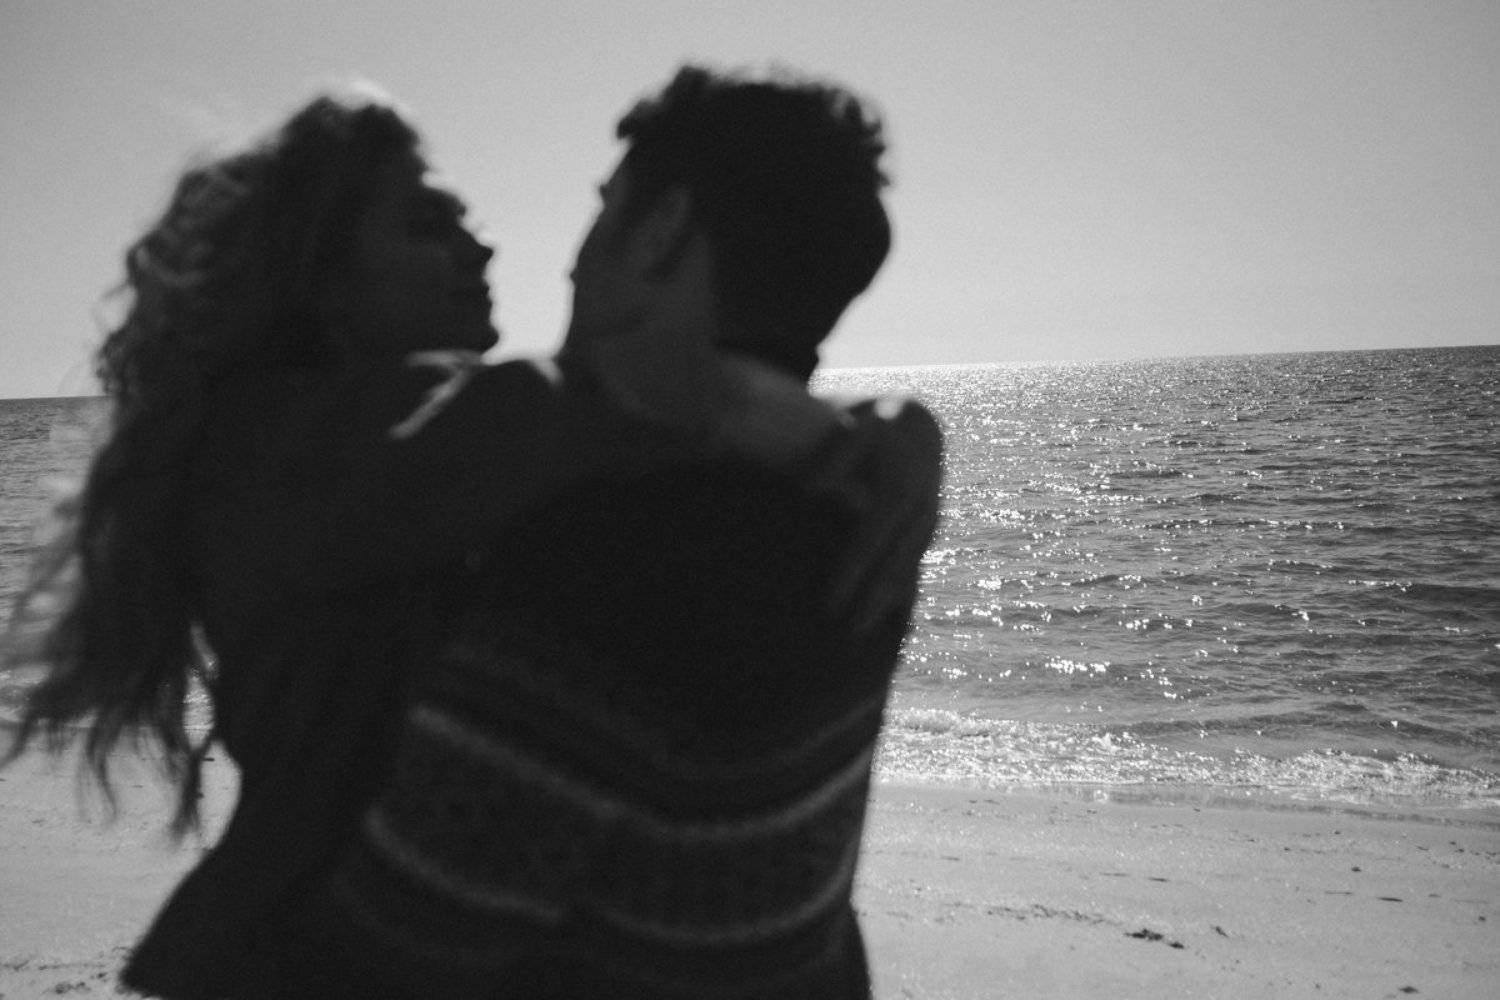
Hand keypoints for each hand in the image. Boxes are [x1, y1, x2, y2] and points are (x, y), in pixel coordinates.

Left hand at [809, 398, 943, 635]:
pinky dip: (900, 591)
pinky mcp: (926, 528)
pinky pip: (914, 564)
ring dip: (887, 602)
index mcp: (902, 483)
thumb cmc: (871, 422)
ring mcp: (928, 519)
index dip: (852, 573)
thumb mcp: (854, 423)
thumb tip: (814, 488)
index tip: (830, 603)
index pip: (872, 539)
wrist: (913, 421)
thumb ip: (836, 451)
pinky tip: (885, 619)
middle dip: (872, 600)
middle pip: (895, 562)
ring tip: (861, 632)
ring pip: (908, 568)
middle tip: (847, 634)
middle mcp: (922, 507)